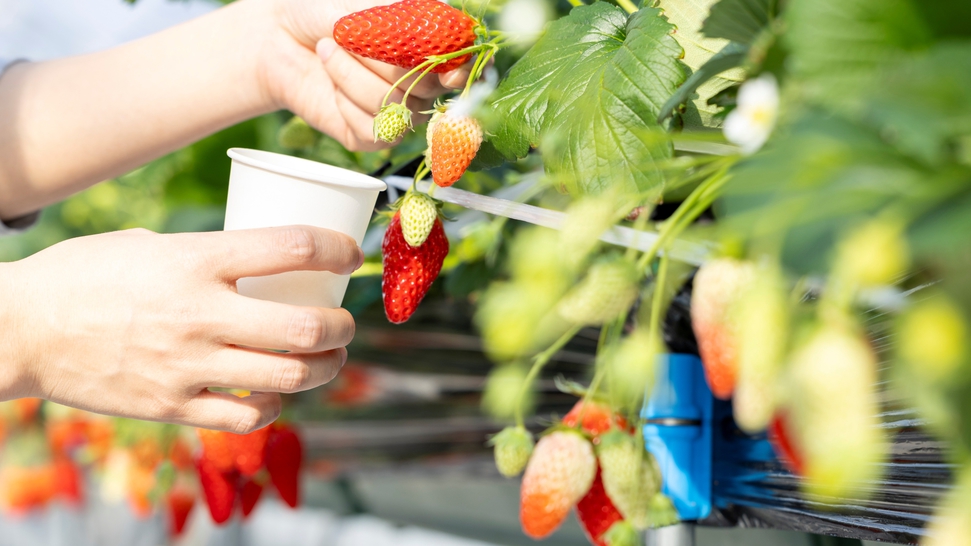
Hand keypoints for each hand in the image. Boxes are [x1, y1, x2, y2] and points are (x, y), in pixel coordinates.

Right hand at [0, 226, 363, 432]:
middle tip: (345, 321)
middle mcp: (199, 313)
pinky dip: (276, 407)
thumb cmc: (86, 274)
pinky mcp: (172, 405)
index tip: (350, 254)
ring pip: (290, 377)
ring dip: (325, 368)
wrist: (21, 329)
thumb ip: (209, 253)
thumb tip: (265, 260)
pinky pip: (247, 416)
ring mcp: (187, 365)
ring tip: (329, 358)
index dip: (338, 249)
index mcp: (194, 259)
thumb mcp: (150, 243)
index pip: (293, 247)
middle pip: (306, 326)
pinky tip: (277, 394)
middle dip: (343, 325)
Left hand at [257, 0, 470, 150]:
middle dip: (384, 59)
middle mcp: (422, 88)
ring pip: (393, 107)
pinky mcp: (370, 138)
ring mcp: (399, 116)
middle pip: (425, 87)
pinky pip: (371, 130)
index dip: (466, 73)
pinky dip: (343, 101)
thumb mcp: (368, 4)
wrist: (279, 35)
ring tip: (327, 49)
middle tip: (350, 33)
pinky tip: (331, 86)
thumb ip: (406, 20)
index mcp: (431, 51)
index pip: (468, 69)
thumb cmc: (326, 12)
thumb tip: (438, 36)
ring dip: (351, 74)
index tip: (452, 71)